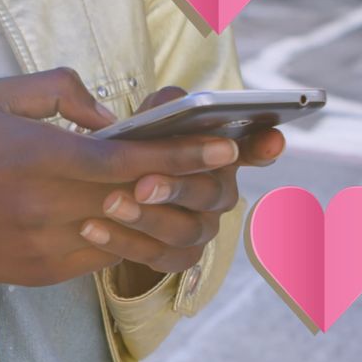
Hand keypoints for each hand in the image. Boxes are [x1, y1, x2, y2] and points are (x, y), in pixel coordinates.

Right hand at [0, 69, 242, 286]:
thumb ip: (61, 89)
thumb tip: (112, 115)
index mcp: (35, 156)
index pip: (124, 160)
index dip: (179, 154)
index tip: (223, 144)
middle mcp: (44, 205)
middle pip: (137, 196)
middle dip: (188, 180)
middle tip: (228, 163)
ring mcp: (47, 244)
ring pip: (126, 230)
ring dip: (163, 210)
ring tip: (191, 188)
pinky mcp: (45, 271)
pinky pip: (103, 253)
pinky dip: (127, 232)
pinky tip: (140, 212)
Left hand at [78, 87, 284, 285]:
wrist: (101, 191)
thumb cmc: (135, 145)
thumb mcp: (148, 120)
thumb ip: (164, 106)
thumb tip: (172, 104)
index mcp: (221, 154)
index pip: (254, 147)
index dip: (265, 145)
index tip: (270, 140)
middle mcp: (220, 193)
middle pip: (212, 193)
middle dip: (178, 188)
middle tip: (144, 183)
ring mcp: (202, 228)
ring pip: (183, 230)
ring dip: (146, 218)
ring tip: (110, 203)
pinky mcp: (176, 258)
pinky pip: (155, 257)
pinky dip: (122, 243)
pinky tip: (91, 228)